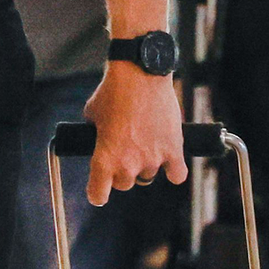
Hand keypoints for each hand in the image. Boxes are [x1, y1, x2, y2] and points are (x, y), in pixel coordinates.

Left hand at [84, 64, 186, 206]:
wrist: (140, 72)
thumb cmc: (113, 91)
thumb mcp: (92, 114)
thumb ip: (93, 134)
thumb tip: (97, 138)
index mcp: (103, 159)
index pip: (98, 195)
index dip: (97, 194)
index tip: (99, 191)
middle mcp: (127, 164)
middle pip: (124, 184)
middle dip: (122, 171)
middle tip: (123, 152)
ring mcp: (152, 159)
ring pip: (147, 177)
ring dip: (145, 166)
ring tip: (144, 144)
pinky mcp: (173, 150)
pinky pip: (177, 175)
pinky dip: (174, 171)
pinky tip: (169, 161)